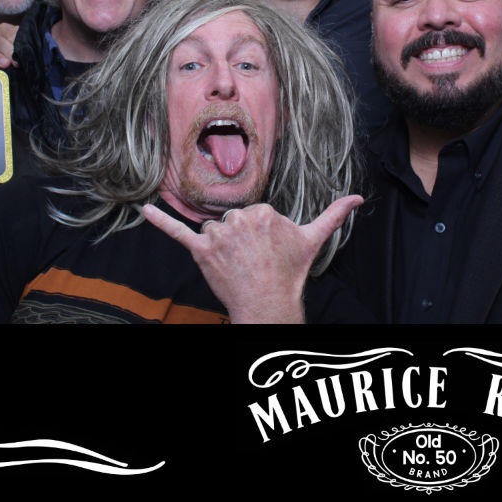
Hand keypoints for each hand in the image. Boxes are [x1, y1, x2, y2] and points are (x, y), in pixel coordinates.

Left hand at [142, 195, 362, 322]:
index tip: (267, 250)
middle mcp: (239, 219)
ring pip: (213, 231)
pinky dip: (160, 221)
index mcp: (263, 211)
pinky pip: (178, 232)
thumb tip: (357, 198)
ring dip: (220, 246)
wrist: (269, 303)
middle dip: (240, 240)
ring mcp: (218, 236)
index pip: (253, 213)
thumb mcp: (313, 239)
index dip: (259, 234)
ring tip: (235, 265)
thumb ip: (334, 214)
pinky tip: (144, 209)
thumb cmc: (290, 272)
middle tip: (254, 261)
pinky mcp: (201, 251)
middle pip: (232, 221)